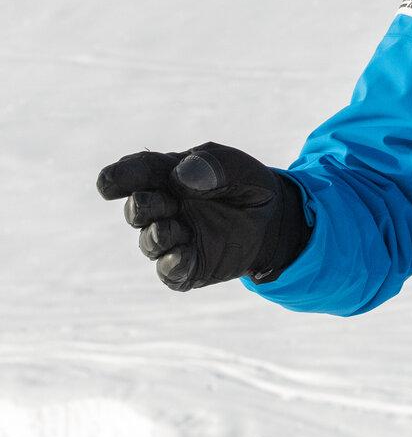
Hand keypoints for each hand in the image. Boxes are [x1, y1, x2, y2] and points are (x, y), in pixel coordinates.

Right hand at [96, 143, 310, 290]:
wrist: (274, 218)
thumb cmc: (245, 185)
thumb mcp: (237, 166)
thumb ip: (210, 165)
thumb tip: (179, 177)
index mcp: (166, 176)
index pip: (131, 174)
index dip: (118, 178)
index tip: (111, 183)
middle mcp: (162, 208)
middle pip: (136, 208)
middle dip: (143, 206)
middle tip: (169, 203)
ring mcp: (173, 238)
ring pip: (150, 241)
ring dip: (157, 235)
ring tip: (172, 228)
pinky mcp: (189, 266)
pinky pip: (170, 271)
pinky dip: (172, 265)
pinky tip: (181, 257)